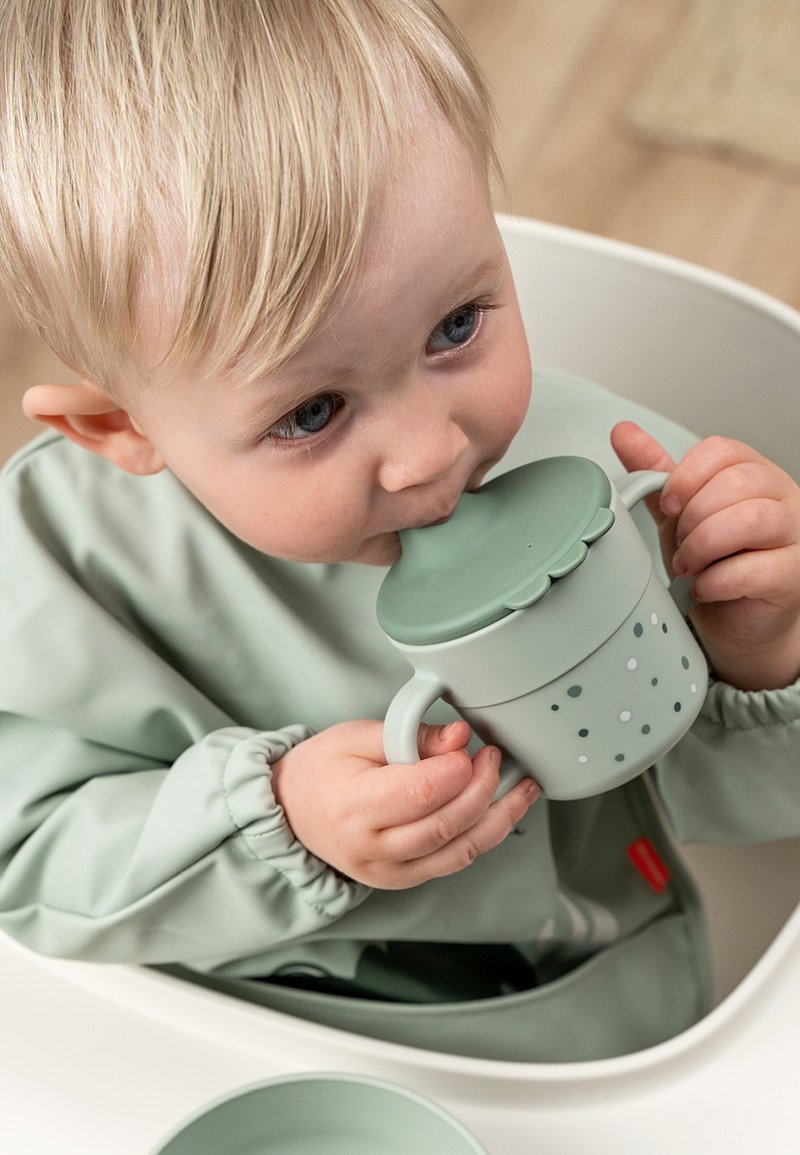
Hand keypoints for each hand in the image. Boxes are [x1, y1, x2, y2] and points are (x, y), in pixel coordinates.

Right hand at [271, 719, 539, 888]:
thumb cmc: (323, 769)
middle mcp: (372, 848)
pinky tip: (501, 810)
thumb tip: (459, 736)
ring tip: (519, 786)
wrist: (293, 810)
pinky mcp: (404, 880)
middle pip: (445, 825)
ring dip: (499, 817)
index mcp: (353, 806)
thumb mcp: (357, 735)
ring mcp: (389, 872)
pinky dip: (485, 835)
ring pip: (460, 851)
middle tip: (493, 758)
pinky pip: (455, 861)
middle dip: (481, 789)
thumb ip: (411, 734)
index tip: (468, 748)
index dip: (454, 770)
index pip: (419, 793)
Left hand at [612, 422, 799, 689]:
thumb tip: (624, 433)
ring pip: (752, 519)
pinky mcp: (792, 576)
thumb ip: (656, 474)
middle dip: (694, 516)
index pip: (722, 451)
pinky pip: (755, 569)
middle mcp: (780, 497)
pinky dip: (717, 580)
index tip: (668, 503)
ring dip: (705, 545)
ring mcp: (793, 535)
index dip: (686, 476)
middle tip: (680, 543)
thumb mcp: (679, 513)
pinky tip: (703, 587)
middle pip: (737, 482)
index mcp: (752, 473)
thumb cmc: (715, 561)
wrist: (735, 619)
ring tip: (688, 565)